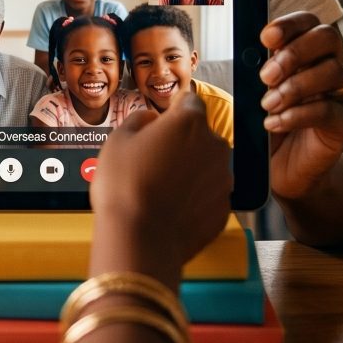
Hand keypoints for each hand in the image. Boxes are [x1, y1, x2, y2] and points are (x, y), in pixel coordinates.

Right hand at [91, 91, 231, 277]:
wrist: (139, 241)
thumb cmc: (125, 185)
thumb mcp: (118, 140)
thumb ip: (139, 120)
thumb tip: (151, 119)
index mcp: (189, 122)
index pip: (190, 101)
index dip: (174, 109)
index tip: (162, 121)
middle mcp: (214, 146)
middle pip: (200, 134)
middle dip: (182, 141)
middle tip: (155, 158)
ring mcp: (223, 179)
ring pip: (207, 165)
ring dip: (190, 169)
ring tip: (161, 187)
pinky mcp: (224, 209)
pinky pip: (208, 194)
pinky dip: (195, 196)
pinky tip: (171, 207)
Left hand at [260, 12, 342, 200]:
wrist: (282, 164)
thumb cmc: (268, 117)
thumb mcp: (255, 89)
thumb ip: (255, 67)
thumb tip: (245, 51)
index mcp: (307, 50)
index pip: (308, 21)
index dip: (289, 24)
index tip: (266, 39)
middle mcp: (330, 65)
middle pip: (328, 38)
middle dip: (294, 52)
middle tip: (266, 76)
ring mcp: (341, 93)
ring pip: (333, 72)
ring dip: (295, 86)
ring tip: (267, 104)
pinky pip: (329, 110)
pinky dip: (298, 114)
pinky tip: (274, 123)